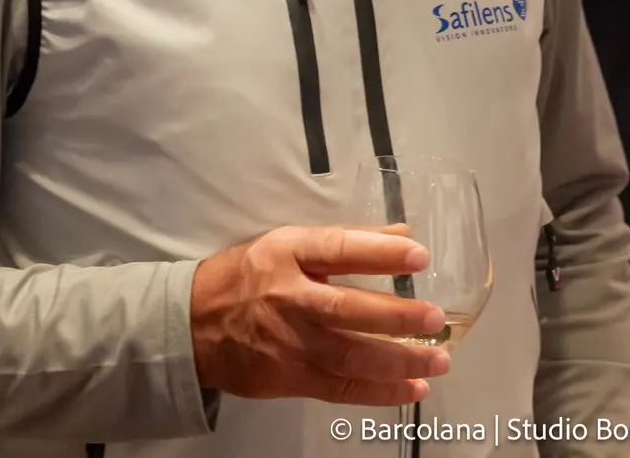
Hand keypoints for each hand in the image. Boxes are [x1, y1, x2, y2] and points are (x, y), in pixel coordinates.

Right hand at [190, 226, 449, 406]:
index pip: (338, 249)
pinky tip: (411, 389)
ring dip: (399, 361)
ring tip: (437, 361)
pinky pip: (340, 389)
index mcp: (287, 254)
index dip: (379, 253)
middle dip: (397, 316)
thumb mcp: (289, 245)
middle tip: (436, 318)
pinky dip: (379, 392)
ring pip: (349, 356)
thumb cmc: (248, 277)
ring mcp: (288, 344)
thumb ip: (347, 241)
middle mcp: (287, 298)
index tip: (419, 256)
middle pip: (347, 309)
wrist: (191, 325)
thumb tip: (402, 236)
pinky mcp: (288, 379)